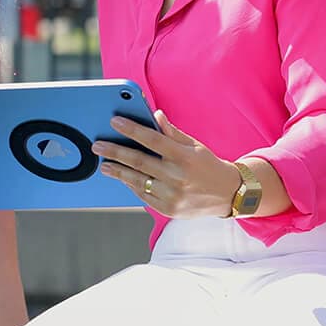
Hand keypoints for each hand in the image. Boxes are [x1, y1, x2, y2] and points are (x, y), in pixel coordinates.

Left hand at [92, 110, 238, 215]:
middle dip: (115, 152)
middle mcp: (178, 177)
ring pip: (137, 181)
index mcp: (184, 157)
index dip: (132, 130)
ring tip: (104, 165)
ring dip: (118, 172)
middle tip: (98, 146)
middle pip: (139, 162)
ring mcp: (172, 195)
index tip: (115, 122)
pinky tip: (123, 177)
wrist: (227, 194)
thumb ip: (172, 132)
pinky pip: (144, 196)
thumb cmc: (208, 165)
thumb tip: (154, 115)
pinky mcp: (169, 209)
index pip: (153, 140)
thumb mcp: (194, 145)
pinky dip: (132, 185)